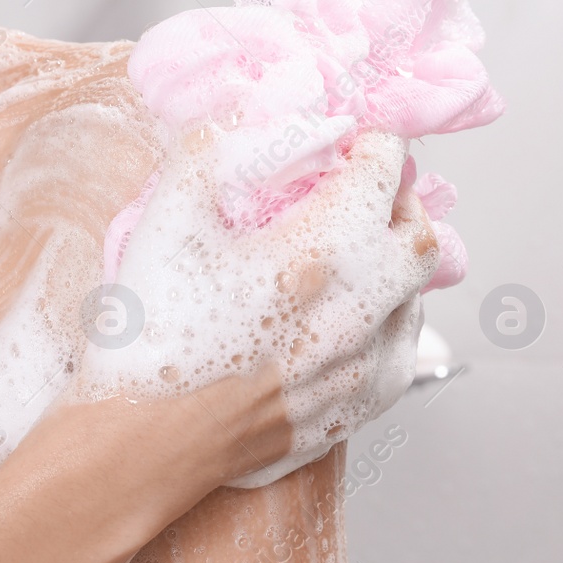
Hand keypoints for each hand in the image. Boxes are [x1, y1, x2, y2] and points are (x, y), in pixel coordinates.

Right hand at [76, 130, 437, 486]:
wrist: (141, 443)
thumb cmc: (151, 334)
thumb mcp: (166, 219)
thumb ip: (211, 151)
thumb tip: (245, 120)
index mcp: (324, 251)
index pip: (384, 171)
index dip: (375, 142)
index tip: (357, 138)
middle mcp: (362, 308)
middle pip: (421, 234)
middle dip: (399, 200)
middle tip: (365, 189)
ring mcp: (366, 366)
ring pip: (417, 298)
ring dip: (396, 264)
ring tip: (357, 252)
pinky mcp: (357, 410)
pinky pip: (400, 352)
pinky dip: (388, 321)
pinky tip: (352, 317)